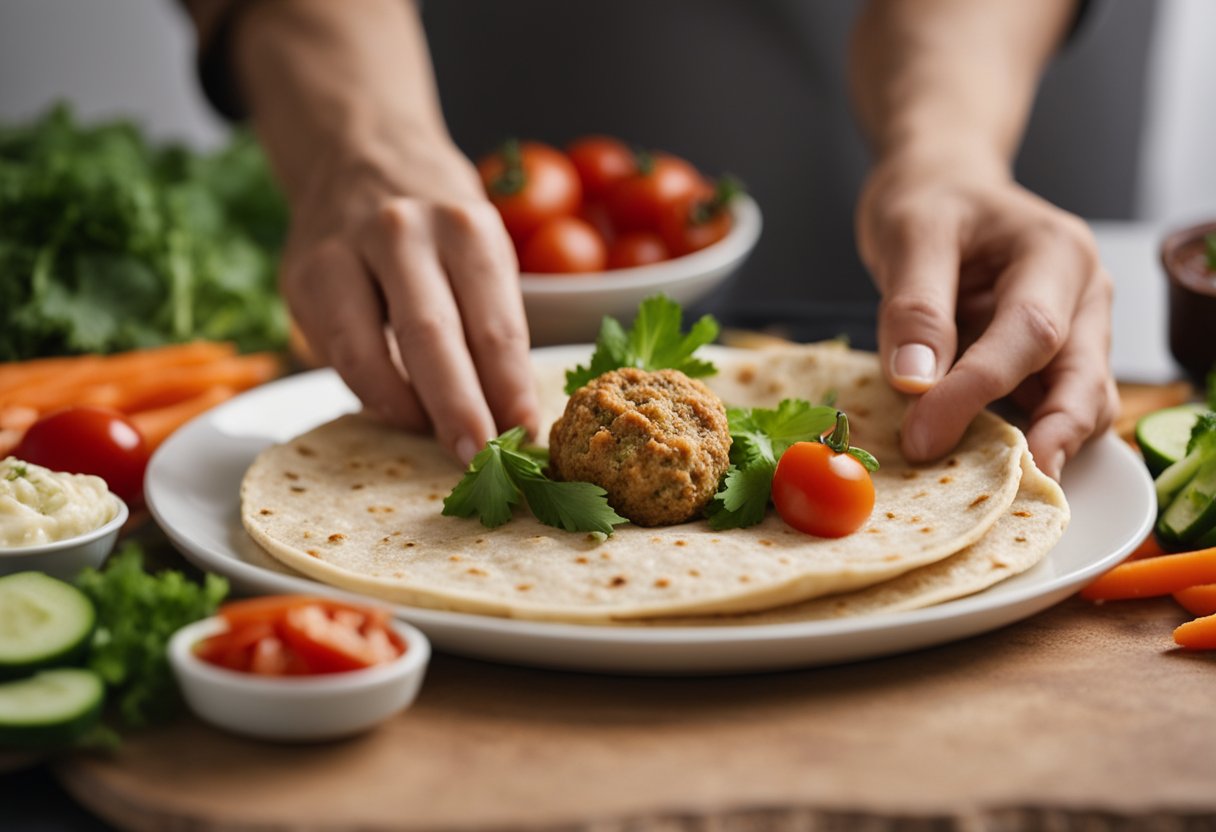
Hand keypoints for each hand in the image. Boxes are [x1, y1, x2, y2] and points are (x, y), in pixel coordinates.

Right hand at [282, 142, 539, 463]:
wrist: (360, 152)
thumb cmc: (438, 223)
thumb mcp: (482, 249)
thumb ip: (491, 323)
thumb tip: (512, 418)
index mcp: (467, 227)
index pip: (495, 324)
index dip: (510, 391)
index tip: (527, 438)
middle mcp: (404, 231)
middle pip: (432, 337)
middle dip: (458, 410)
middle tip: (478, 458)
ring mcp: (344, 250)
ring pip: (370, 352)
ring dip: (406, 410)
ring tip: (435, 440)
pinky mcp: (302, 276)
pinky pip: (336, 354)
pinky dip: (371, 391)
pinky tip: (398, 407)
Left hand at [856, 152, 1117, 479]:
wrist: (943, 184)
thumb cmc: (930, 199)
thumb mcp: (910, 233)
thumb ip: (916, 305)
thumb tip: (916, 381)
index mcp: (1055, 252)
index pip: (1030, 333)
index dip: (977, 390)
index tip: (922, 433)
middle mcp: (1082, 295)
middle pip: (1082, 380)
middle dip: (1044, 439)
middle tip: (999, 489)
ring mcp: (1077, 330)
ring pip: (1081, 405)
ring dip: (1043, 448)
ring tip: (994, 487)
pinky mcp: (1053, 359)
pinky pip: (1051, 407)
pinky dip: (1027, 439)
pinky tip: (988, 465)